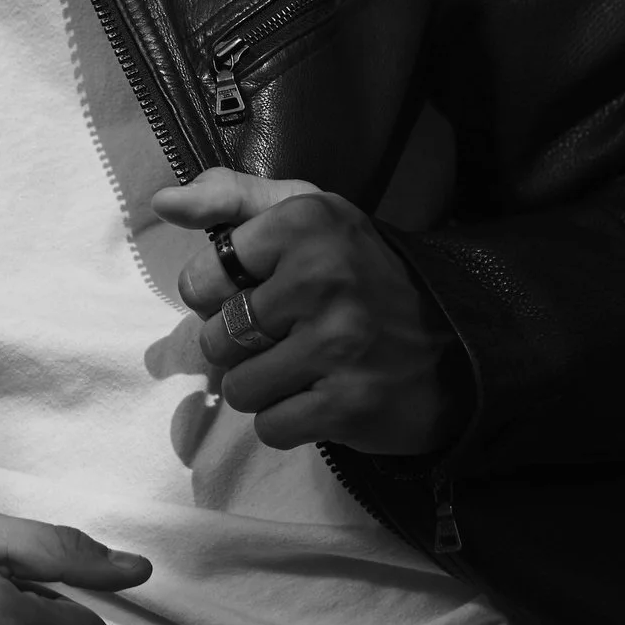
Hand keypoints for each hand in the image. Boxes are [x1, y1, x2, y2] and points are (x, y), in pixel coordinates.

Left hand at [153, 169, 465, 458]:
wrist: (460, 343)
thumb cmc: (362, 273)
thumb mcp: (307, 214)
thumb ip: (230, 198)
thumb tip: (164, 201)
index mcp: (306, 222)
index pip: (202, 279)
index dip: (221, 296)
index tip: (262, 293)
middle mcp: (324, 276)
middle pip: (216, 338)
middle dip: (242, 347)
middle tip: (290, 336)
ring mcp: (339, 343)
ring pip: (238, 388)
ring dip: (264, 388)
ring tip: (306, 368)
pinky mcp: (350, 403)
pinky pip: (270, 426)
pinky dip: (289, 420)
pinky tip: (323, 396)